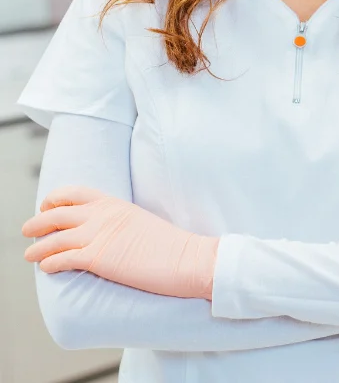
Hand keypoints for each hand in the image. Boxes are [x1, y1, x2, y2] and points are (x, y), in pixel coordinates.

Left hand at [21, 185, 218, 299]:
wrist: (188, 258)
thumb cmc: (171, 246)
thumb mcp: (141, 222)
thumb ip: (120, 221)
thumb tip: (107, 231)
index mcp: (115, 203)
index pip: (75, 192)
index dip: (55, 199)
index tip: (48, 207)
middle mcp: (103, 215)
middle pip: (57, 214)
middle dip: (37, 222)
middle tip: (28, 229)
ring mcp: (99, 235)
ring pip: (54, 238)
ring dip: (37, 247)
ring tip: (29, 255)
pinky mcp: (98, 258)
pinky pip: (62, 259)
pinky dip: (49, 263)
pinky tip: (47, 268)